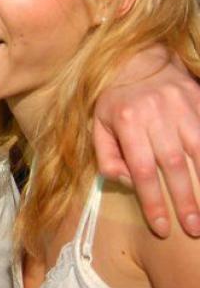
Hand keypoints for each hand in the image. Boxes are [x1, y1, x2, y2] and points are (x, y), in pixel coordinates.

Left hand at [93, 46, 199, 236]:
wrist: (135, 58)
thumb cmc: (113, 100)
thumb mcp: (97, 126)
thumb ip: (108, 157)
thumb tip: (129, 183)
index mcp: (127, 122)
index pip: (143, 171)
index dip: (153, 202)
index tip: (162, 228)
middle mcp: (156, 113)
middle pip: (174, 166)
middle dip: (185, 201)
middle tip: (193, 229)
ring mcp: (182, 105)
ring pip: (199, 151)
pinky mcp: (199, 98)